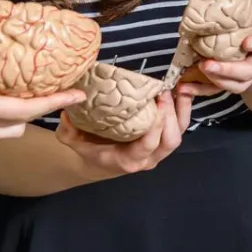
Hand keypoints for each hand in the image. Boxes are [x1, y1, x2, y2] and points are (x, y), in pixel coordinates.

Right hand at [0, 15, 85, 142]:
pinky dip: (4, 121)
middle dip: (44, 112)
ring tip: (34, 99)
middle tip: (61, 95)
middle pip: (20, 124)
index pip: (22, 109)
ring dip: (23, 118)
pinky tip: (0, 105)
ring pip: (6, 132)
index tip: (76, 96)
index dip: (52, 103)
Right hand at [55, 91, 190, 178]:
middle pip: (170, 141)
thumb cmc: (88, 149)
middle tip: (163, 91)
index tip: (154, 103)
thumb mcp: (72, 141)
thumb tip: (67, 109)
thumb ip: (68, 129)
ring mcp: (157, 153)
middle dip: (171, 115)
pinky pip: (179, 129)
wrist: (98, 164)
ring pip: (178, 135)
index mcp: (127, 159)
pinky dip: (183, 111)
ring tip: (178, 88)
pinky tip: (182, 92)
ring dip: (181, 112)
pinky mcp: (162, 143)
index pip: (147, 145)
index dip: (155, 126)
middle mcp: (147, 159)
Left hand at [178, 10, 251, 95]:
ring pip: (238, 85)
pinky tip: (184, 88)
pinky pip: (219, 91)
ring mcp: (247, 73)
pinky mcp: (232, 81)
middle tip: (208, 64)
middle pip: (249, 70)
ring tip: (198, 72)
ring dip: (217, 81)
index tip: (245, 43)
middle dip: (229, 70)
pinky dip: (201, 91)